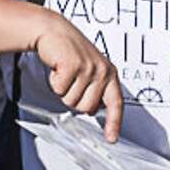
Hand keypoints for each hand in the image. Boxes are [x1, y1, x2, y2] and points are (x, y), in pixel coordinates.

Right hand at [34, 13, 121, 140]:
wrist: (54, 31)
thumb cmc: (70, 50)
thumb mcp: (90, 68)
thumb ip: (96, 88)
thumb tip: (94, 110)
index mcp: (109, 73)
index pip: (115, 103)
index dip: (114, 123)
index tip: (111, 138)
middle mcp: (102, 71)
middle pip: (86, 107)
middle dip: (74, 97)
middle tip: (71, 79)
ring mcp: (88, 68)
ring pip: (71, 101)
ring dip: (63, 89)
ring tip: (65, 71)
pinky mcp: (72, 66)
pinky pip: (59, 89)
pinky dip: (54, 81)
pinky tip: (57, 67)